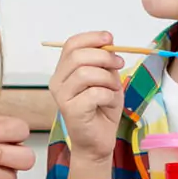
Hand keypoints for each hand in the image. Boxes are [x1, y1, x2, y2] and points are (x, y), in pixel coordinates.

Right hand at [48, 31, 123, 162]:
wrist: (98, 141)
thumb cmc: (102, 109)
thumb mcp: (107, 79)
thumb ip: (105, 62)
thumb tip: (109, 41)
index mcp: (64, 70)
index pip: (71, 44)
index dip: (92, 38)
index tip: (110, 38)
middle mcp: (57, 81)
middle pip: (77, 56)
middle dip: (104, 56)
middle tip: (120, 64)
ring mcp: (62, 96)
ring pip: (85, 73)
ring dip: (107, 78)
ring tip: (114, 88)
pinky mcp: (70, 111)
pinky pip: (94, 93)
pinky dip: (108, 95)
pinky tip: (109, 103)